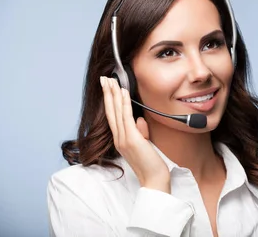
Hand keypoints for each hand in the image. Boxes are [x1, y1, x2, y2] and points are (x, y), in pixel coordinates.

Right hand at [100, 76, 170, 192]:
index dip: (109, 101)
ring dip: (113, 94)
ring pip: (116, 112)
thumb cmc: (151, 164)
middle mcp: (119, 138)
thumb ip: (141, 132)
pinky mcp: (131, 139)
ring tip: (111, 81)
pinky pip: (126, 117)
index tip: (108, 88)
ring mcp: (123, 139)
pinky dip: (124, 103)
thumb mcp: (145, 144)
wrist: (154, 179)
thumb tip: (140, 120)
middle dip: (107, 94)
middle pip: (111, 112)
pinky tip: (123, 93)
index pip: (113, 117)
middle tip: (104, 79)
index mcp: (121, 140)